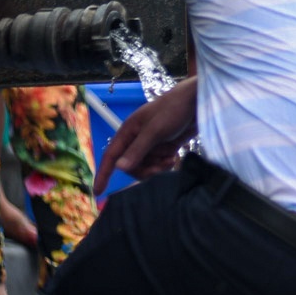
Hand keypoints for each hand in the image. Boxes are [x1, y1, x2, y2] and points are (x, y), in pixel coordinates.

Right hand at [93, 77, 198, 193]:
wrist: (198, 102)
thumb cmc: (173, 110)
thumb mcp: (155, 129)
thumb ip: (137, 149)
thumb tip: (119, 168)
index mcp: (128, 131)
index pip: (111, 156)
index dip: (103, 174)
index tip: (98, 192)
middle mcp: (137, 139)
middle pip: (131, 166)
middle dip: (145, 168)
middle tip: (161, 165)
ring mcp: (151, 144)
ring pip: (146, 166)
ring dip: (158, 165)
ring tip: (171, 157)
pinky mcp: (165, 147)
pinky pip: (158, 164)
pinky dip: (165, 163)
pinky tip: (174, 156)